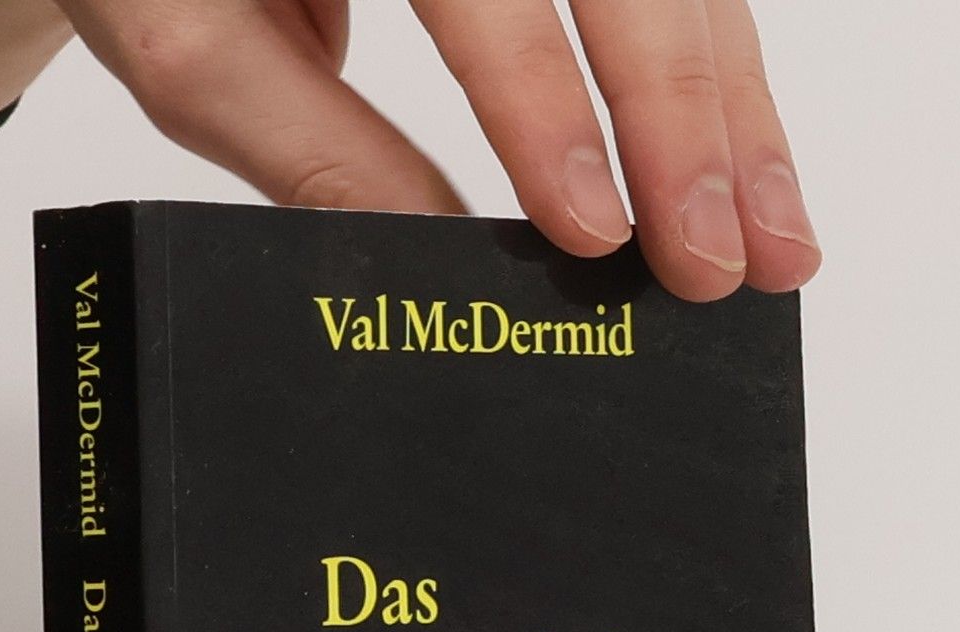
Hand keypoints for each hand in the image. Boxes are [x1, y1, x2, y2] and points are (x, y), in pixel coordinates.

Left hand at [55, 0, 818, 301]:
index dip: (545, 98)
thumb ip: (310, 149)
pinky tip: (745, 162)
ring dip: (733, 106)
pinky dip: (712, 72)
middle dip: (681, 116)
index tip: (592, 228)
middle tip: (715, 262)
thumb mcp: (186, 36)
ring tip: (773, 242)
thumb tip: (439, 266)